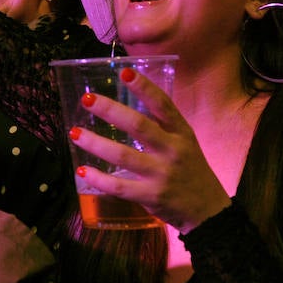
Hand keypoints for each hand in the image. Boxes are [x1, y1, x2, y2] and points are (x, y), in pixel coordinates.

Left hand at [68, 68, 230, 232]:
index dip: (144, 88)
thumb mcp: (185, 142)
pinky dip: (99, 178)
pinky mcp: (152, 196)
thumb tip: (125, 106)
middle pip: (138, 125)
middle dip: (110, 110)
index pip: (163, 105)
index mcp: (181, 132)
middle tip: (87, 99)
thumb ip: (162, 125)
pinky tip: (83, 169)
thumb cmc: (190, 169)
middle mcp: (172, 150)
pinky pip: (119, 186)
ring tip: (74, 133)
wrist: (208, 210)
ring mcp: (162, 173)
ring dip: (95, 143)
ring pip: (123, 155)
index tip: (124, 72)